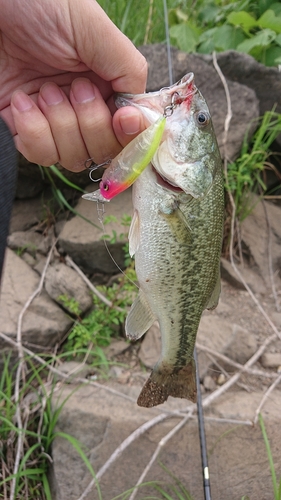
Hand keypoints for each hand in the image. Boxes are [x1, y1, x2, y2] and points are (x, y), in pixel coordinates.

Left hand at [0, 0, 146, 170]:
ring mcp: (53, 119)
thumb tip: (142, 114)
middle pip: (104, 150)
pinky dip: (32, 132)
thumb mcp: (95, 30)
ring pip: (73, 157)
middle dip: (90, 124)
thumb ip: (129, 71)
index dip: (129, 134)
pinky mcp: (23, 126)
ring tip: (43, 89)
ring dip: (60, 126)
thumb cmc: (42, 4)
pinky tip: (21, 100)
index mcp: (107, 83)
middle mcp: (83, 106)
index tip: (121, 118)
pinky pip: (39, 155)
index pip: (130, 129)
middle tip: (75, 87)